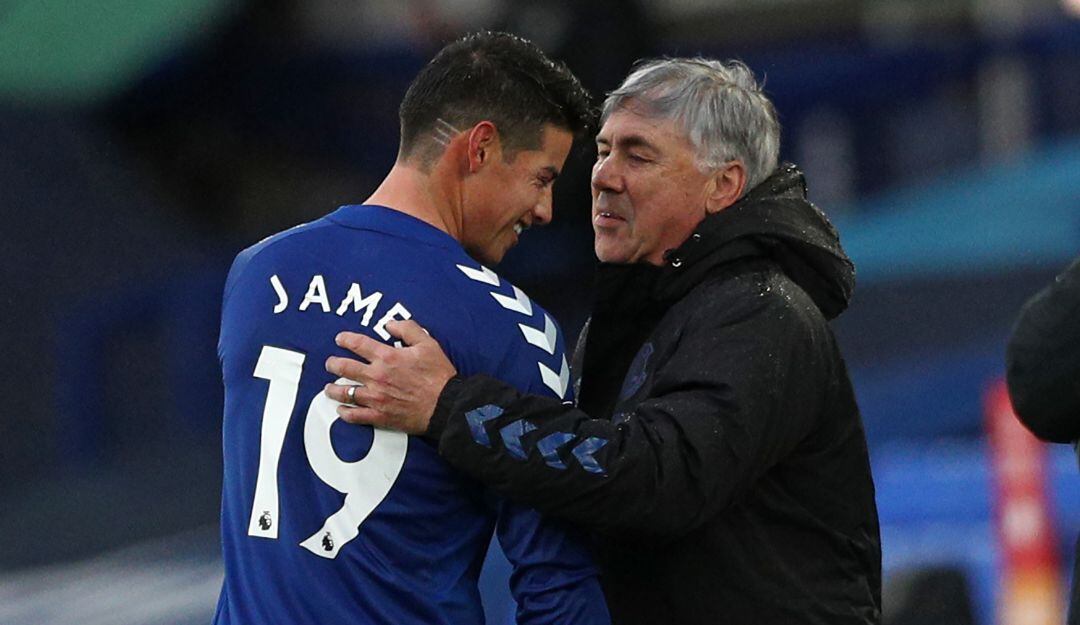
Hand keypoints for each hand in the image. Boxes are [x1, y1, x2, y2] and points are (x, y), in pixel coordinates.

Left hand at [324, 320, 456, 433]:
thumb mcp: (428, 344)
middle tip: (330, 363)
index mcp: (387, 357)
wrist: (445, 405)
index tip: (340, 339)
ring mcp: (376, 398)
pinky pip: (355, 416)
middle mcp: (377, 377)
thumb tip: (390, 324)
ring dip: (333, 389)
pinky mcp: (379, 416)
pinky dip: (345, 413)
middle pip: (344, 368)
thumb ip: (408, 330)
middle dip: (333, 364)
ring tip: (328, 388)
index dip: (345, 339)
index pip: (358, 344)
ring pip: (345, 392)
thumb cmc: (438, 375)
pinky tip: (341, 411)